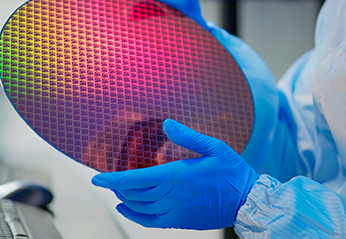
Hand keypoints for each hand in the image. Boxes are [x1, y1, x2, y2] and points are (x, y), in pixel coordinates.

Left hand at [91, 119, 259, 229]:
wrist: (247, 199)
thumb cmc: (233, 172)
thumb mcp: (214, 147)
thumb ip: (188, 136)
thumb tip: (167, 124)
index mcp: (178, 175)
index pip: (136, 179)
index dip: (114, 179)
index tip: (98, 177)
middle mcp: (173, 195)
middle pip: (134, 194)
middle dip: (117, 187)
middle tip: (108, 179)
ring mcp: (175, 210)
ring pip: (140, 207)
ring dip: (125, 198)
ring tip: (118, 190)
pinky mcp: (180, 220)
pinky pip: (150, 221)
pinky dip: (134, 216)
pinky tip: (126, 209)